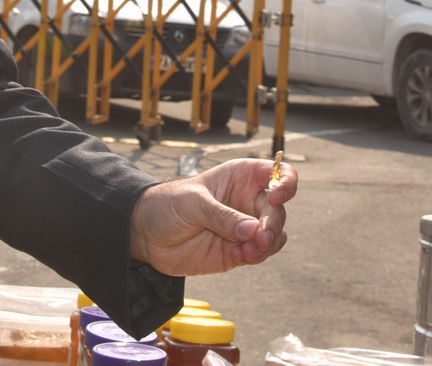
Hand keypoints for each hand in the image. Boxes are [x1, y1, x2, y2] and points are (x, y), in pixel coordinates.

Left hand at [129, 156, 296, 274]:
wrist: (145, 234)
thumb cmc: (167, 204)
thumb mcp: (193, 203)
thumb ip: (222, 216)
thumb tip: (252, 230)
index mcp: (242, 176)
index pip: (278, 174)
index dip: (285, 183)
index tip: (277, 197)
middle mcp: (248, 200)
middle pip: (278, 210)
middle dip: (273, 224)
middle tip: (260, 238)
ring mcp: (245, 227)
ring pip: (275, 235)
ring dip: (268, 244)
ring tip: (248, 250)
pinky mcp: (239, 251)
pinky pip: (260, 254)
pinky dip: (256, 256)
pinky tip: (240, 255)